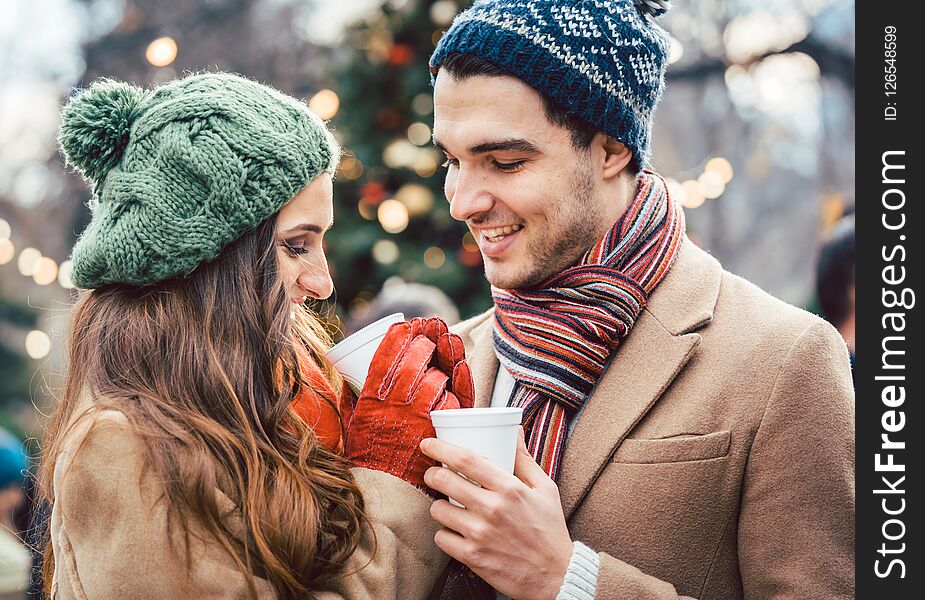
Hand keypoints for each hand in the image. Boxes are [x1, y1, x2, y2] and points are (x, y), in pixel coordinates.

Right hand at [345, 318, 473, 489]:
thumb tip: (345, 372)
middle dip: (425, 339)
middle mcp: (393, 406)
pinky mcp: (437, 430)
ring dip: (443, 357)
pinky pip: (452, 401)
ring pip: (434, 378)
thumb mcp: (352, 421)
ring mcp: (417, 417)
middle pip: (412, 361)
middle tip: (432, 328)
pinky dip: (459, 383)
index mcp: (370, 400)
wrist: (385, 491)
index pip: (384, 358)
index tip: (406, 324)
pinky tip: (462, 367)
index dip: (397, 336)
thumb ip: (350, 397)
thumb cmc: (368, 454)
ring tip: (449, 343)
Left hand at [420, 428, 572, 599]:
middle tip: (433, 474)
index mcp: (509, 488)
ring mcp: (480, 534)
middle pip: (444, 480)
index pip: (465, 459)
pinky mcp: (473, 557)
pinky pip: (441, 538)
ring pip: (438, 509)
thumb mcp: (545, 488)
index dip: (440, 448)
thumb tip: (515, 432)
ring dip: (439, 504)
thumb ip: (525, 460)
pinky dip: (444, 533)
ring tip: (449, 505)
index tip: (428, 444)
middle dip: (431, 473)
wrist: (556, 575)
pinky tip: (455, 530)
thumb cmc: (550, 530)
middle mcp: (492, 509)